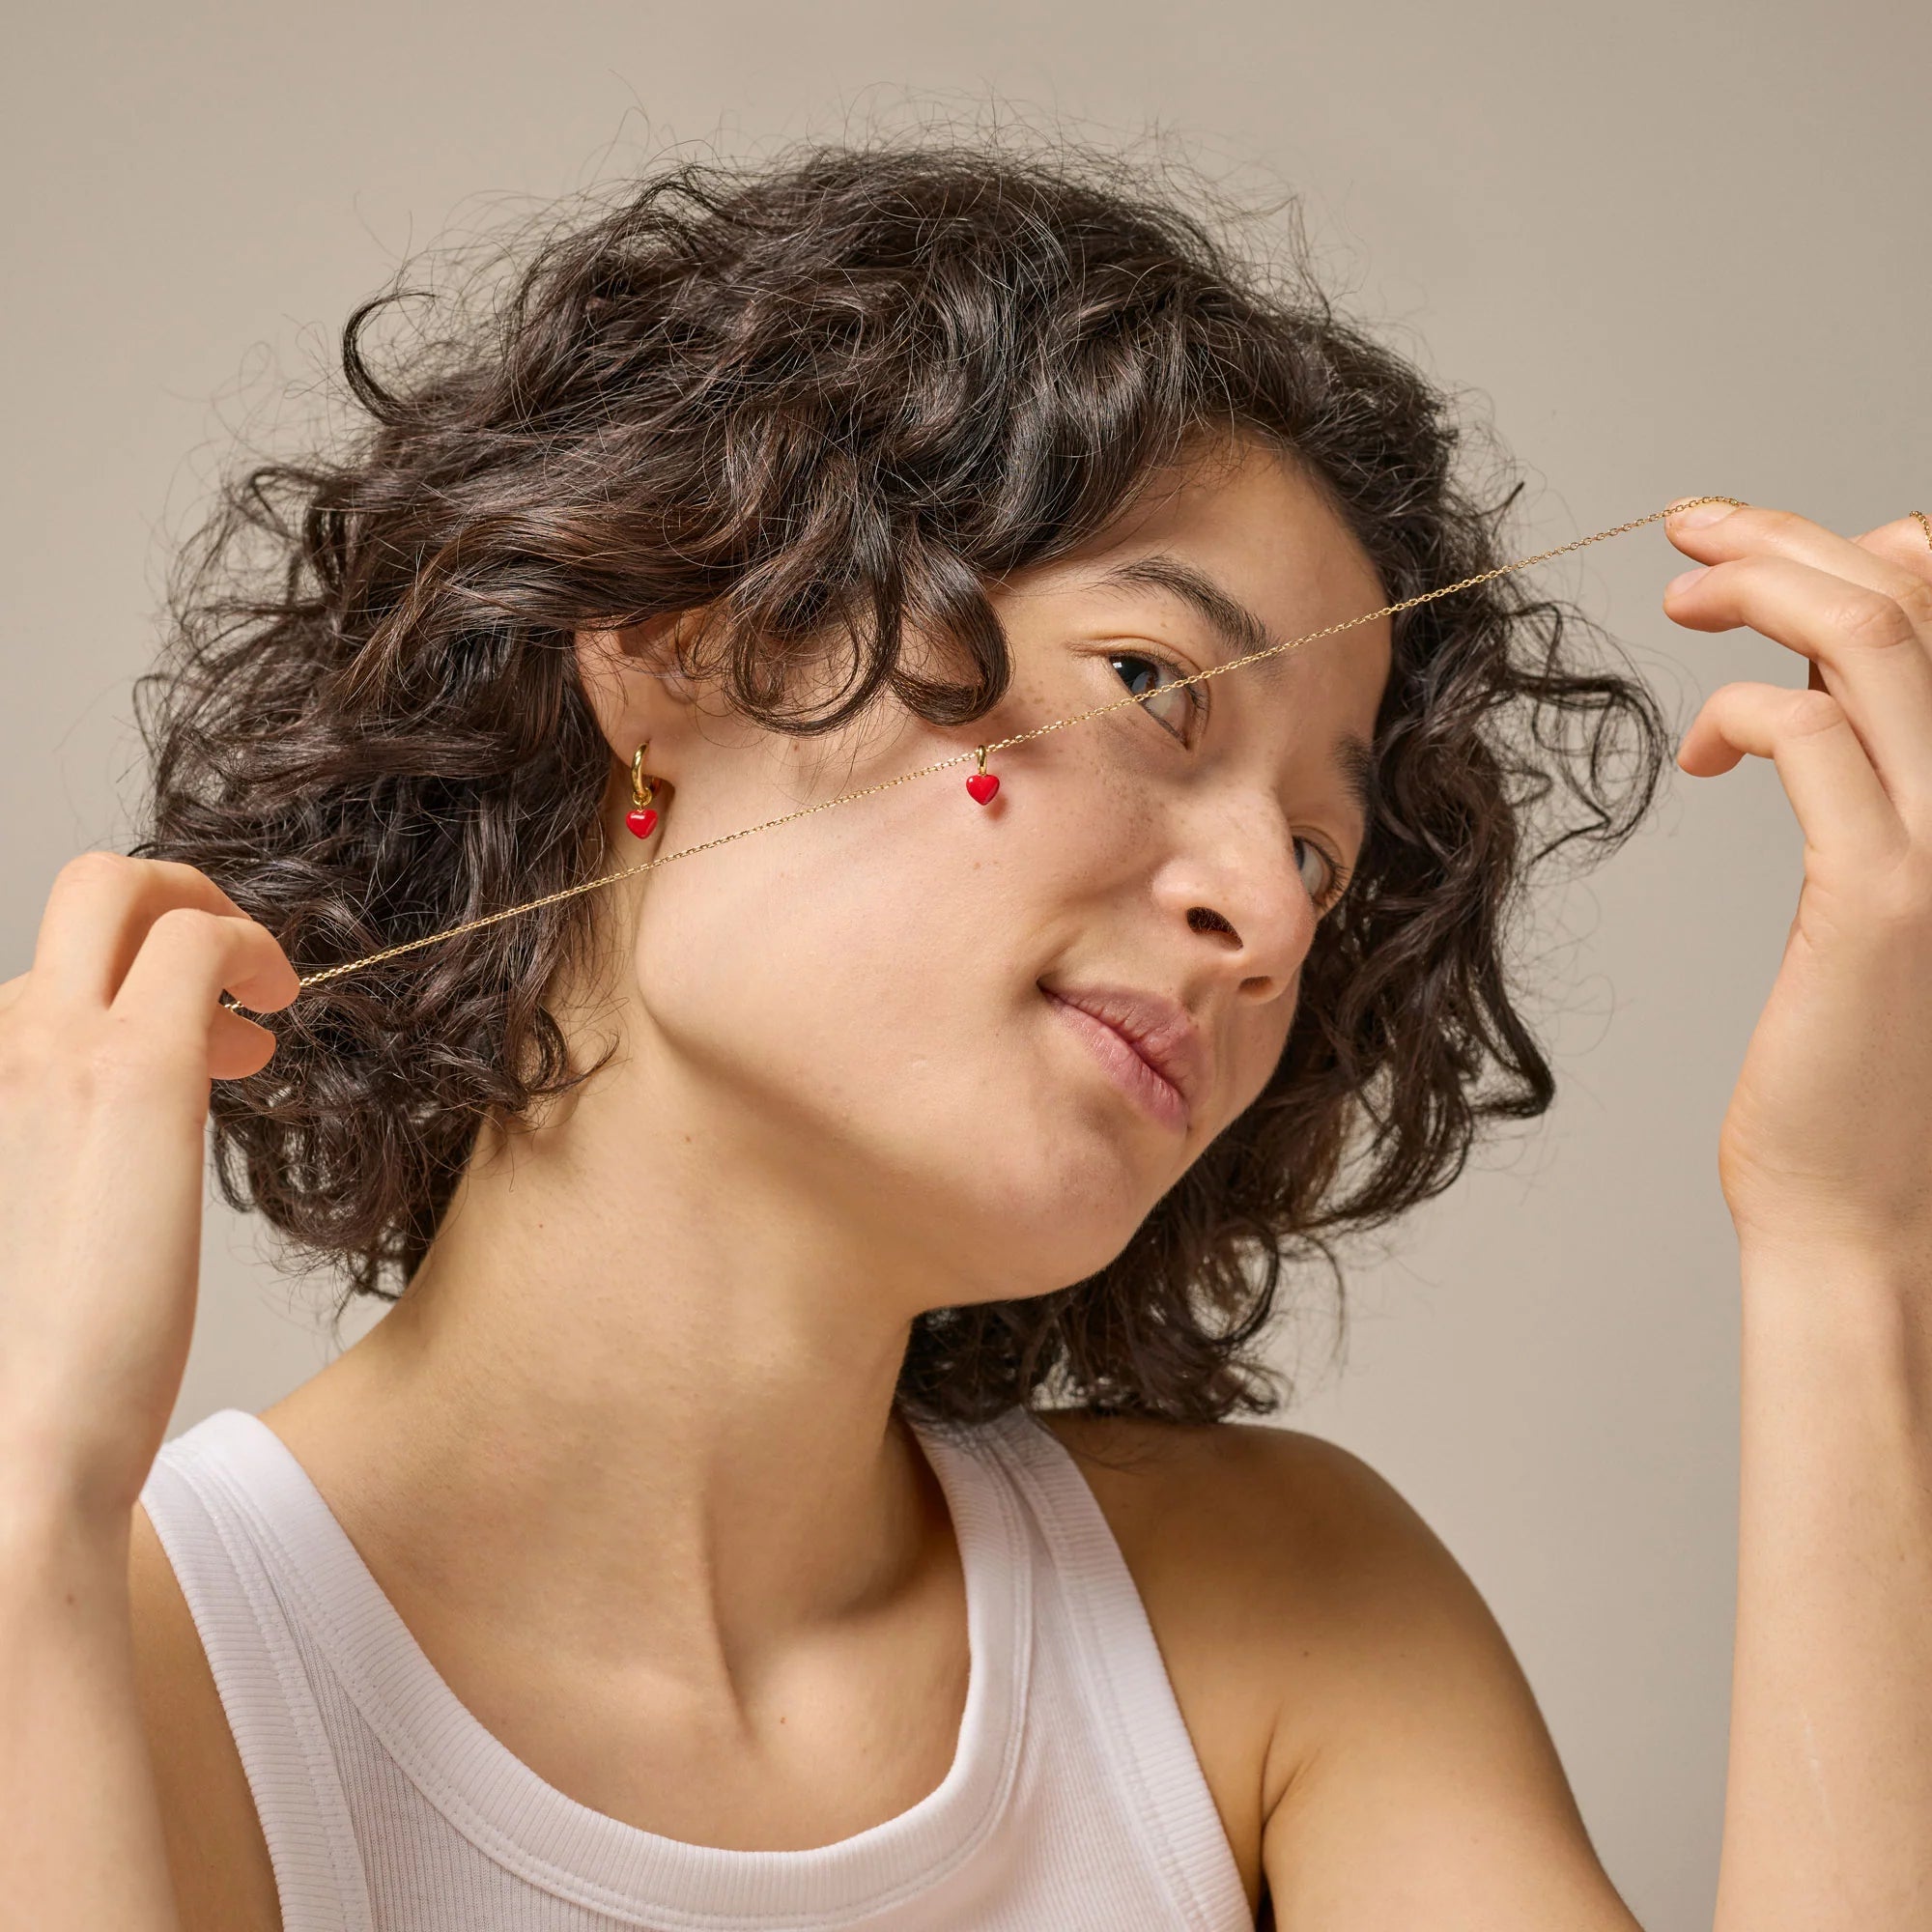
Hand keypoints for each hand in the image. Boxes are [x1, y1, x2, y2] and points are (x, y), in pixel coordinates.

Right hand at [0, 853, 297, 1524]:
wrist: (11, 1453)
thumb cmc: (26, 1373)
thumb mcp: (21, 1232)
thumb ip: (47, 1156)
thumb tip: (99, 1140)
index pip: (47, 976)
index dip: (131, 986)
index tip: (206, 1040)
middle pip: (81, 890)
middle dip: (170, 896)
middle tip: (235, 970)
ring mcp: (48, 1051)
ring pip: (126, 893)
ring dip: (217, 931)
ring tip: (266, 1019)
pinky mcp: (130, 1076)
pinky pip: (194, 943)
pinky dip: (251, 951)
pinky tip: (281, 1012)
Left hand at [1665, 500, 1931, 1257]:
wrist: (1865, 1209)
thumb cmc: (1859, 1063)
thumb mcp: (1886, 890)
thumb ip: (1874, 780)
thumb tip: (1811, 689)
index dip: (1864, 551)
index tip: (1757, 550)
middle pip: (1913, 600)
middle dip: (1793, 537)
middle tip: (1693, 526)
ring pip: (1871, 643)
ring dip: (1762, 587)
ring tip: (1680, 593)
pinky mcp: (1885, 898)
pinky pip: (1807, 740)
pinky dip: (1741, 710)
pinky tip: (1699, 755)